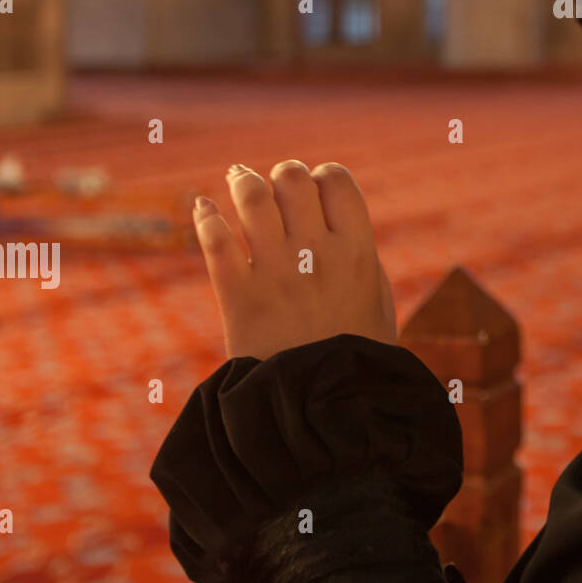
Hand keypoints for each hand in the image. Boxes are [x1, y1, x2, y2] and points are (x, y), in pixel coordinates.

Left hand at [192, 161, 397, 360]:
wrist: (319, 408)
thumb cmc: (355, 356)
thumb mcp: (378, 302)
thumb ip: (362, 256)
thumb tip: (338, 219)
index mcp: (357, 252)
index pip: (337, 181)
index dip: (324, 176)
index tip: (316, 189)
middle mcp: (316, 253)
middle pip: (293, 179)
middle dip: (283, 174)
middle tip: (275, 185)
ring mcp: (274, 272)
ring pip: (252, 198)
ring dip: (243, 182)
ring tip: (238, 180)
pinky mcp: (238, 295)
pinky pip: (215, 239)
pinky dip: (205, 216)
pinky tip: (203, 208)